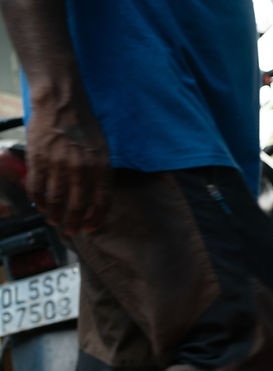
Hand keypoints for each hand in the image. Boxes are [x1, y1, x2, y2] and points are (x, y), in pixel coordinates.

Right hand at [26, 97, 111, 234]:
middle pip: (78, 205)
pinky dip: (39, 201)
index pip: (102, 201)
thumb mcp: (103, 150)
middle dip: (75, 222)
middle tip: (72, 231)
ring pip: (56, 200)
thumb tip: (97, 196)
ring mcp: (58, 166)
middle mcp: (81, 169)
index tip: (91, 227)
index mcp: (101, 167)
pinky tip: (41, 205)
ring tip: (55, 221)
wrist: (61, 105)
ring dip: (55, 215)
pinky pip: (37, 188)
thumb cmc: (85, 127)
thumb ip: (100, 172)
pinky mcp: (39, 161)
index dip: (96, 218)